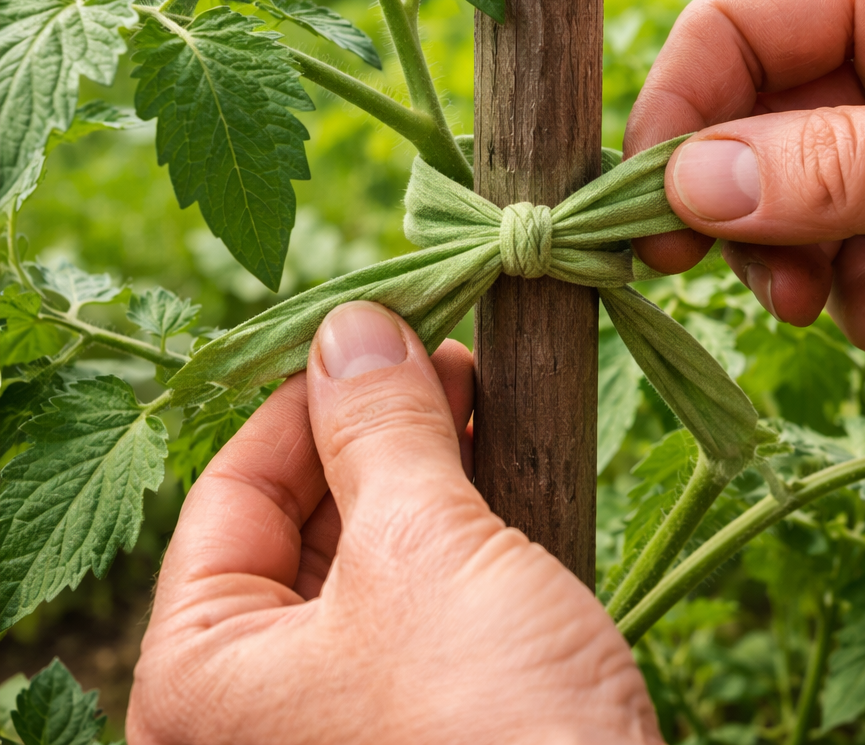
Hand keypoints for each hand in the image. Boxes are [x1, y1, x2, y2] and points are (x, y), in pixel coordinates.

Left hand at [126, 302, 660, 744]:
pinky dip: (451, 523)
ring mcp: (340, 713)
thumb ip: (378, 428)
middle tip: (440, 355)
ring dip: (420, 465)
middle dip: (373, 427)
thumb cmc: (489, 723)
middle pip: (300, 519)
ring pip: (366, 552)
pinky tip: (497, 463)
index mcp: (202, 681)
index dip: (304, 398)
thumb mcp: (423, 550)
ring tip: (475, 391)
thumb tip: (352, 325)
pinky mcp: (417, 715)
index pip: (231, 492)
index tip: (372, 333)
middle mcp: (256, 708)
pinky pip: (416, 595)